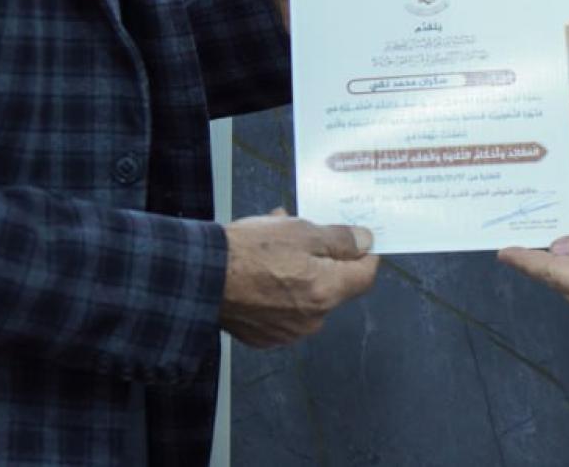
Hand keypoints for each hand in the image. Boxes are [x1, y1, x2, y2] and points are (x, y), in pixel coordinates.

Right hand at [219, 212, 378, 347]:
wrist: (200, 278)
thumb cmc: (250, 251)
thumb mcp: (300, 231)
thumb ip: (340, 239)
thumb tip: (367, 242)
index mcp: (326, 293)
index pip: (365, 277)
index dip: (366, 255)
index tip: (359, 240)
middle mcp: (312, 320)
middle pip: (333, 286)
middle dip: (322, 259)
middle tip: (302, 233)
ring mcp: (287, 332)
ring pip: (306, 296)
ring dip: (298, 273)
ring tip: (272, 246)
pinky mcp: (263, 337)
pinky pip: (283, 310)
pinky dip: (278, 292)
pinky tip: (258, 272)